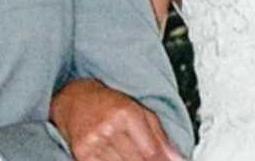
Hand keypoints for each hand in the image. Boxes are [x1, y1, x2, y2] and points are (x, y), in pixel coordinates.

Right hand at [50, 78, 184, 160]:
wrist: (76, 100)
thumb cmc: (110, 105)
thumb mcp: (141, 113)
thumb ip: (162, 138)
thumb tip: (179, 159)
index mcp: (127, 114)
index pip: (151, 152)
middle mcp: (109, 128)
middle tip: (149, 159)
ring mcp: (93, 142)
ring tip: (129, 156)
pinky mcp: (82, 154)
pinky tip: (118, 158)